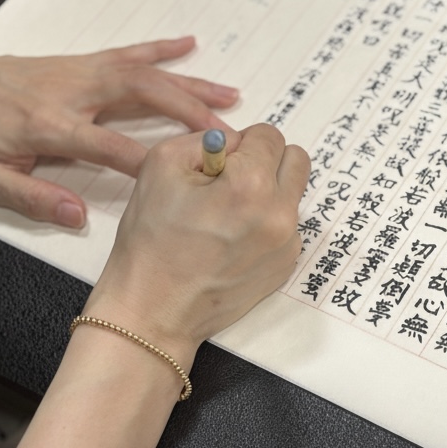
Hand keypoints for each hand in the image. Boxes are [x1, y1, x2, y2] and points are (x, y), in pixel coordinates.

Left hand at [0, 22, 238, 226]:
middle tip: (226, 132)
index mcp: (51, 125)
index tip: (185, 176)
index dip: (149, 160)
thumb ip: (32, 197)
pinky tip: (189, 46)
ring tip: (230, 96)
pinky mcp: (82, 62)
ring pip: (146, 73)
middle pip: (143, 95)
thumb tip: (76, 216)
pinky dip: (161, 49)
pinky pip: (129, 53)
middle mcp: (74, 93)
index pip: (111, 144)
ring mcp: (82, 72)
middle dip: (189, 113)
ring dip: (190, 84)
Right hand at [84, 126, 308, 362]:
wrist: (153, 312)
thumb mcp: (162, 165)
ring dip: (267, 193)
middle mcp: (280, 214)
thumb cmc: (151, 241)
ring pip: (292, 194)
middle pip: (295, 159)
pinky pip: (287, 227)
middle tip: (229, 181)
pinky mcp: (286, 266)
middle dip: (265, 161)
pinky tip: (232, 241)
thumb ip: (205, 139)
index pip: (269, 135)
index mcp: (252, 185)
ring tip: (225, 216)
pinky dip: (266, 224)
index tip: (217, 164)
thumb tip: (235, 142)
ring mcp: (288, 244)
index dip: (239, 143)